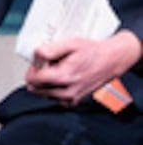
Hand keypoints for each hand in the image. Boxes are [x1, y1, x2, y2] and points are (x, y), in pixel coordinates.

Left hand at [26, 30, 142, 105]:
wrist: (111, 60)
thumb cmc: (92, 51)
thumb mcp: (69, 43)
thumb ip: (48, 50)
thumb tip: (35, 57)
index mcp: (63, 77)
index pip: (33, 79)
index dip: (33, 68)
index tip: (40, 62)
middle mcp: (67, 92)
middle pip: (36, 88)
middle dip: (39, 75)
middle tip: (51, 65)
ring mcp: (71, 98)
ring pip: (44, 94)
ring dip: (47, 83)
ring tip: (59, 70)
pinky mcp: (74, 101)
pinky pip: (55, 98)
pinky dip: (55, 89)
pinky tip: (62, 79)